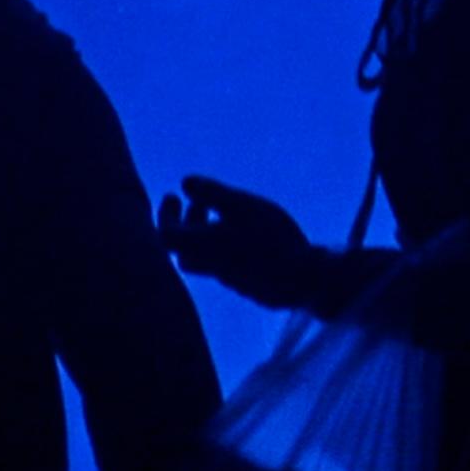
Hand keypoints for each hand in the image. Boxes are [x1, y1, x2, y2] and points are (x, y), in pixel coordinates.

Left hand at [158, 176, 329, 311]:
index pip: (164, 236)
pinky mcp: (251, 287)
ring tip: (227, 213)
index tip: (173, 195)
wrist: (305, 280)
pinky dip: (228, 246)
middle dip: (187, 222)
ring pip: (207, 257)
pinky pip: (229, 265)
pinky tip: (249, 234)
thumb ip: (210, 192)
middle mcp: (210, 267)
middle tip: (199, 201)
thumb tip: (185, 183)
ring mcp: (231, 280)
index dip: (164, 214)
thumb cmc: (269, 237)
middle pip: (183, 249)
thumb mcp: (240, 204)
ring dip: (209, 233)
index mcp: (200, 247)